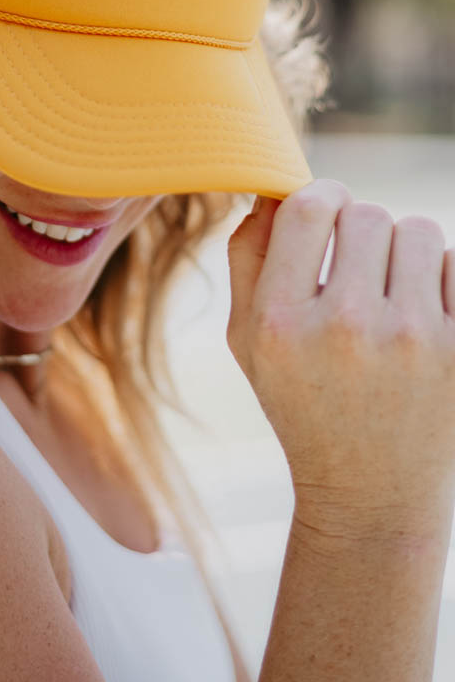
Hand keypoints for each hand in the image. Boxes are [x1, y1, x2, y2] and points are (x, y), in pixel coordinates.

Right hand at [226, 179, 454, 537]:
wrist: (369, 492)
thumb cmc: (300, 403)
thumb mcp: (247, 342)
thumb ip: (247, 258)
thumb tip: (273, 190)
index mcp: (281, 324)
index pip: (310, 206)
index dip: (320, 197)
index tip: (326, 214)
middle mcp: (345, 329)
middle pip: (368, 214)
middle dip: (361, 233)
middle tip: (357, 272)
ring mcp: (413, 341)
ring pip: (419, 231)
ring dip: (404, 252)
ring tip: (392, 294)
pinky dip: (442, 281)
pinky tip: (424, 318)